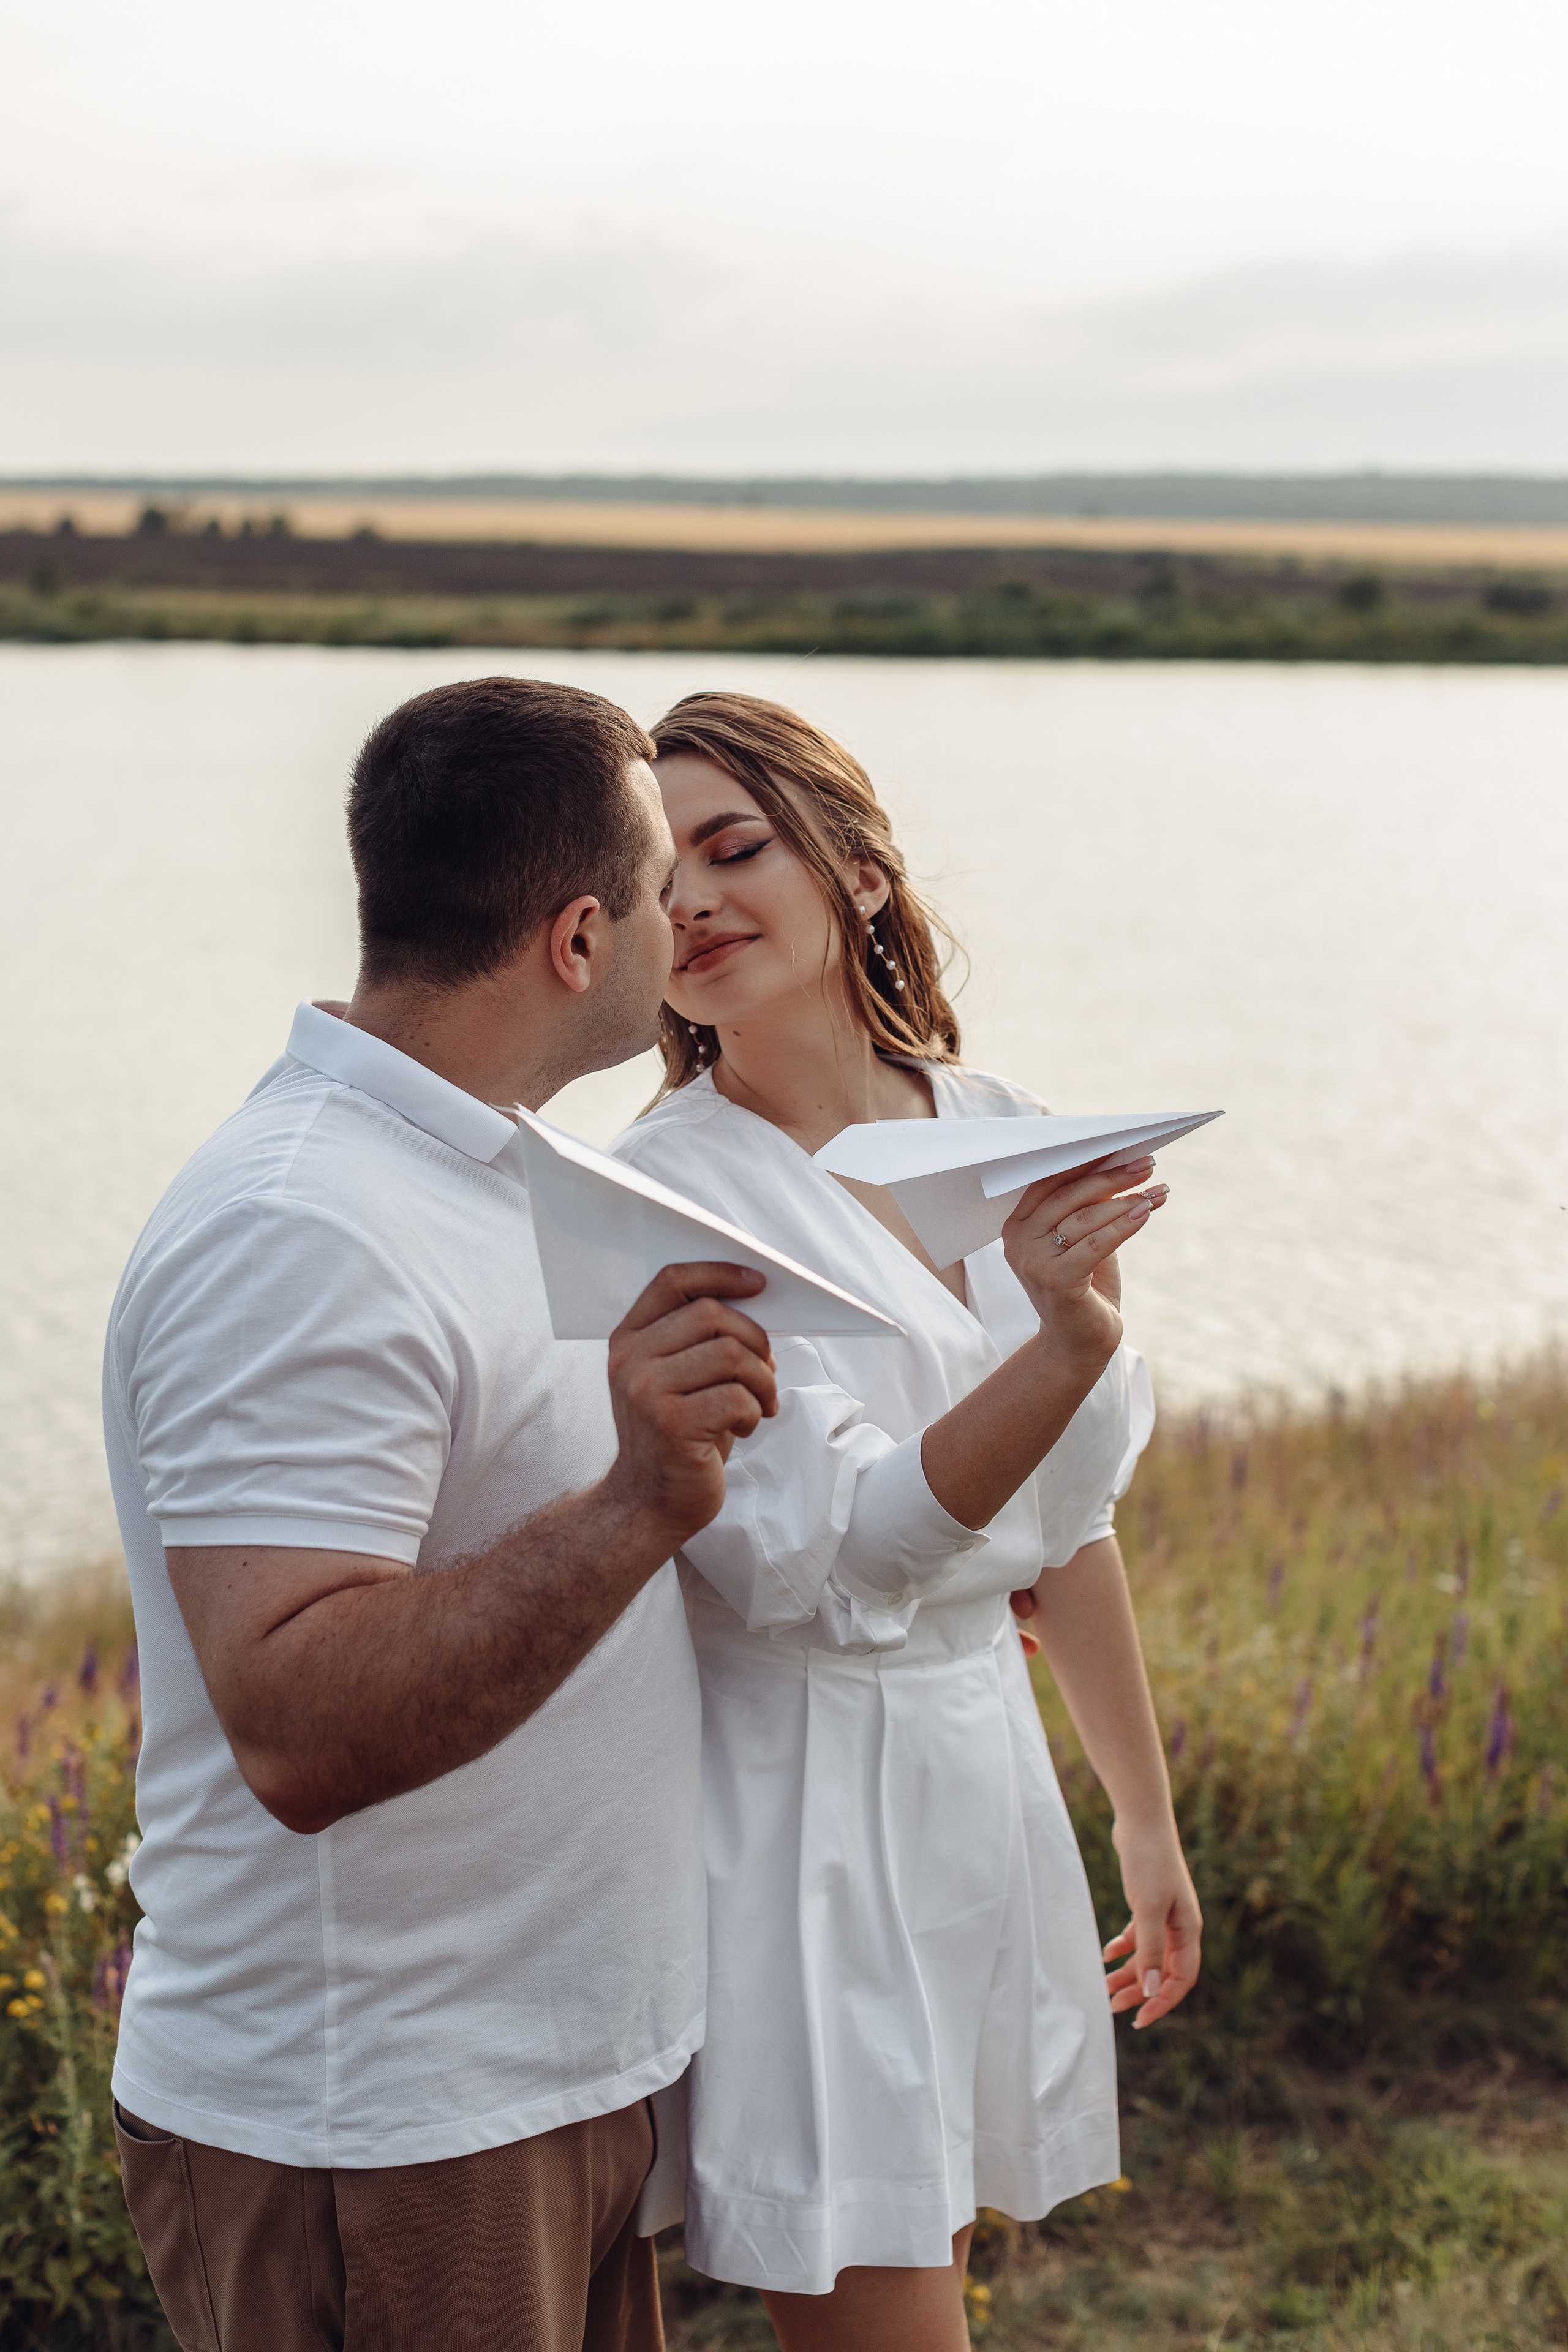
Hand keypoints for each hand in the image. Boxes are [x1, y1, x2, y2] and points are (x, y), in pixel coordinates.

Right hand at [602, 1263, 778, 1550]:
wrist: (649, 1502)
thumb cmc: (678, 1435)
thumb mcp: (676, 1379)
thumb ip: (697, 1339)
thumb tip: (755, 1303)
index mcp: (629, 1339)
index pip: (673, 1281)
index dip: (720, 1273)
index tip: (758, 1283)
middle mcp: (631, 1360)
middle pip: (712, 1314)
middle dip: (755, 1340)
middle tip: (767, 1371)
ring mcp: (647, 1392)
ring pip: (732, 1354)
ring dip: (762, 1380)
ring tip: (761, 1404)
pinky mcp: (671, 1425)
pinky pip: (737, 1397)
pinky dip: (754, 1410)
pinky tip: (746, 1426)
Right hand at [1002, 1155, 1167, 1368]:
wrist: (1078, 1345)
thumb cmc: (1083, 1288)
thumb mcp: (1082, 1241)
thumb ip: (1087, 1207)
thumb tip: (1119, 1165)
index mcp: (1016, 1226)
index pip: (1049, 1182)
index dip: (1086, 1162)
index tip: (1122, 1148)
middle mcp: (1017, 1242)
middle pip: (1068, 1195)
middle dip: (1112, 1177)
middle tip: (1147, 1163)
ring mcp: (1033, 1262)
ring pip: (1085, 1218)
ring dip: (1128, 1201)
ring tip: (1158, 1191)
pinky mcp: (1056, 1282)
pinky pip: (1096, 1243)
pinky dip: (1125, 1225)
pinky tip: (1148, 1212)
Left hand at [1102, 1820, 1202, 2028]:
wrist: (1141, 1821)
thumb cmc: (1149, 1862)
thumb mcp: (1148, 1909)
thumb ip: (1150, 1951)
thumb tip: (1153, 1991)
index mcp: (1188, 1930)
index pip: (1182, 1979)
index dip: (1163, 2002)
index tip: (1139, 2019)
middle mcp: (1180, 1926)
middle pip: (1163, 1970)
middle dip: (1140, 1991)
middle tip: (1112, 2007)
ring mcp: (1164, 1914)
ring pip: (1148, 1955)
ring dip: (1129, 1972)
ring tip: (1104, 1986)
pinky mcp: (1147, 1902)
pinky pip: (1138, 1936)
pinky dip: (1123, 1947)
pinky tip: (1105, 1954)